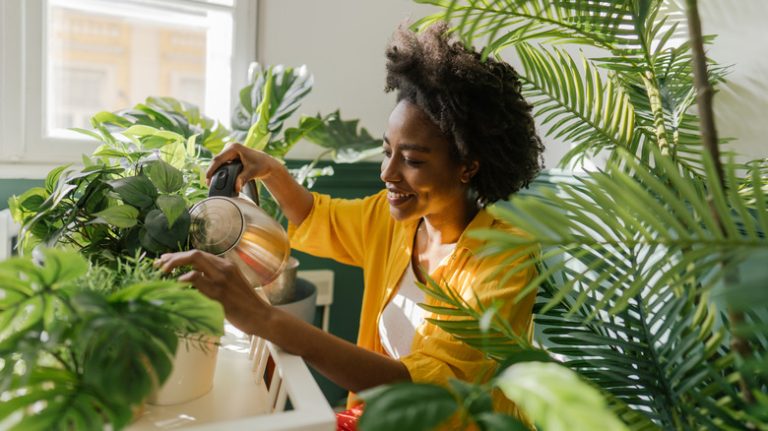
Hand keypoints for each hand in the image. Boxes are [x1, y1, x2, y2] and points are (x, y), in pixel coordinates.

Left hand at [155, 250, 270, 335]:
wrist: (260, 316)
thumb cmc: (244, 304)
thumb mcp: (230, 285)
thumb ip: (214, 279)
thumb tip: (191, 279)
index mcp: (226, 265)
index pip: (198, 254)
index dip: (178, 256)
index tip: (164, 261)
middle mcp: (224, 268)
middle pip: (194, 254)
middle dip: (173, 258)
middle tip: (158, 266)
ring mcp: (222, 279)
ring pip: (195, 261)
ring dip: (174, 264)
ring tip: (163, 273)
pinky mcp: (220, 293)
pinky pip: (198, 279)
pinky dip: (185, 278)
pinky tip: (177, 284)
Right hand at [206, 143, 277, 192]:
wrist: (266, 163)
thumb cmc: (261, 165)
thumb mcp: (252, 172)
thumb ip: (243, 179)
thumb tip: (236, 187)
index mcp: (234, 148)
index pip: (218, 159)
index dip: (211, 169)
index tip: (207, 179)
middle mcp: (230, 147)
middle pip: (216, 161)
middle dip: (212, 172)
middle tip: (208, 185)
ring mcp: (228, 151)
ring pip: (218, 163)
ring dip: (214, 172)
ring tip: (211, 184)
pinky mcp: (229, 156)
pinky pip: (221, 164)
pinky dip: (219, 171)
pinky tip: (216, 180)